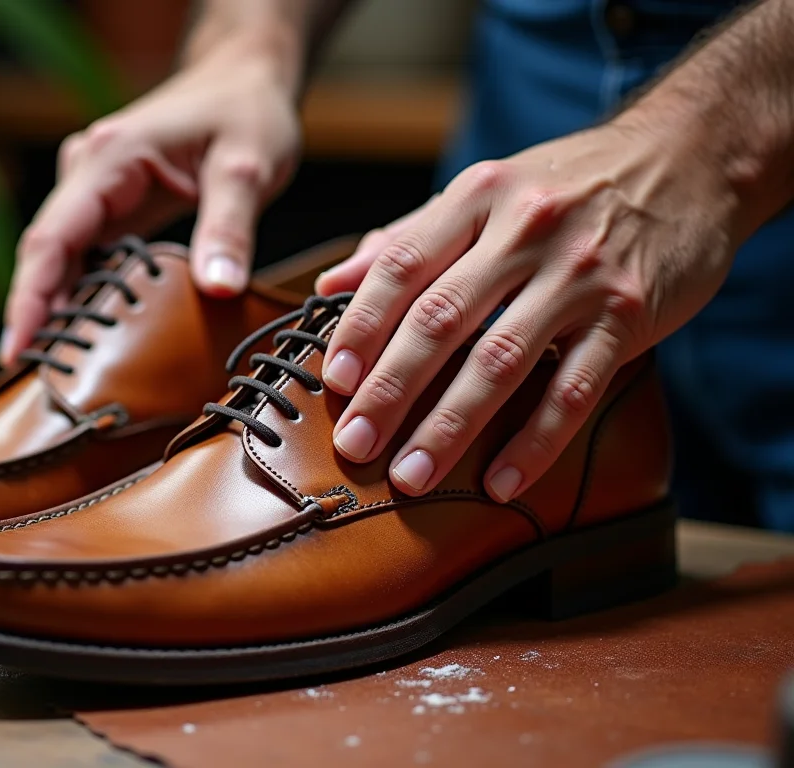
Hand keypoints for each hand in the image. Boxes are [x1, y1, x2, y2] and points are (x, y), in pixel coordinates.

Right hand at [0, 41, 300, 365]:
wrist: (245, 77)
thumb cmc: (246, 112)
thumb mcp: (248, 167)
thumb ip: (230, 229)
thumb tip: (219, 289)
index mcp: (110, 158)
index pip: (51, 238)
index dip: (29, 298)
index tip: (18, 349)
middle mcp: (88, 169)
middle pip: (45, 252)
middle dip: (35, 314)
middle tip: (40, 376)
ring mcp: (95, 186)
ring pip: (60, 256)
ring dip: (56, 307)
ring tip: (59, 367)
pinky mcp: (109, 202)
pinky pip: (83, 252)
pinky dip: (82, 291)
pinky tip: (89, 332)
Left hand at [315, 120, 744, 501]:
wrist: (691, 157)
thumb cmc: (569, 184)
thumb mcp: (487, 191)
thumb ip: (409, 238)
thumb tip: (332, 284)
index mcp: (479, 197)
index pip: (402, 267)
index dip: (361, 328)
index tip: (333, 381)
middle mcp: (525, 230)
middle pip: (441, 320)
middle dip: (390, 390)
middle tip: (354, 444)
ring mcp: (580, 275)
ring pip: (501, 362)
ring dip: (449, 428)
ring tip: (410, 476)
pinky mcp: (629, 315)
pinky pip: (574, 390)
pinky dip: (535, 442)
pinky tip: (499, 482)